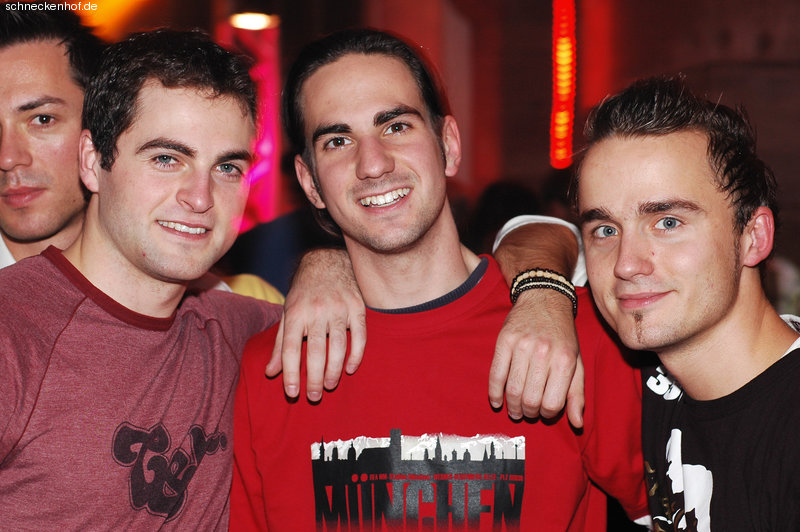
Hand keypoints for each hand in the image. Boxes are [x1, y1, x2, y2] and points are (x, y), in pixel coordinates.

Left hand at [266, 248, 365, 400]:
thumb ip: (279, 344)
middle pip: (315, 351)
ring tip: (330, 385)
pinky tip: (350, 369)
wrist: (327, 262)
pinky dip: (356, 355)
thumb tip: (270, 373)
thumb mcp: (287, 314)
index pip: (290, 348)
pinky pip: (359, 336)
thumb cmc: (304, 294)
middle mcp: (316, 310)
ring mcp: (339, 308)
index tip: (292, 392)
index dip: (291, 372)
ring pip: (338, 346)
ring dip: (334, 371)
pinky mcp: (357, 307)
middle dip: (314, 378)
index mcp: (295, 313)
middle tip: (314, 396)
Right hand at [488, 288, 584, 426]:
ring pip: (513, 389)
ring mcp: (522, 345)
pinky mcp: (504, 340)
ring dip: (512, 406)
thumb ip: (577, 393)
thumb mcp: (577, 361)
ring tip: (514, 410)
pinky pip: (496, 374)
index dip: (548, 414)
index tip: (544, 412)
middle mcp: (544, 352)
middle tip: (527, 413)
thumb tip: (577, 424)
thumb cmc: (562, 335)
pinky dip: (494, 393)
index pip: (553, 403)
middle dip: (528, 413)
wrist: (544, 299)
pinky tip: (497, 401)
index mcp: (565, 360)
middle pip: (531, 399)